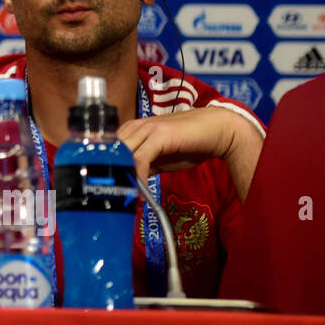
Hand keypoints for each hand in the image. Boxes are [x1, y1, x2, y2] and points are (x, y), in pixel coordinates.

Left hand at [117, 107, 256, 183]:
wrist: (218, 131)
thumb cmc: (191, 144)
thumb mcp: (162, 158)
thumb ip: (145, 164)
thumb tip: (132, 180)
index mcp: (134, 129)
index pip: (109, 148)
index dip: (106, 168)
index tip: (109, 190)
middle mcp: (136, 126)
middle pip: (111, 150)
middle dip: (110, 174)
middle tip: (113, 197)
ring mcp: (147, 128)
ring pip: (123, 153)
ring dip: (122, 178)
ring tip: (126, 198)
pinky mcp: (160, 135)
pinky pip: (140, 159)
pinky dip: (138, 177)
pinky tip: (142, 192)